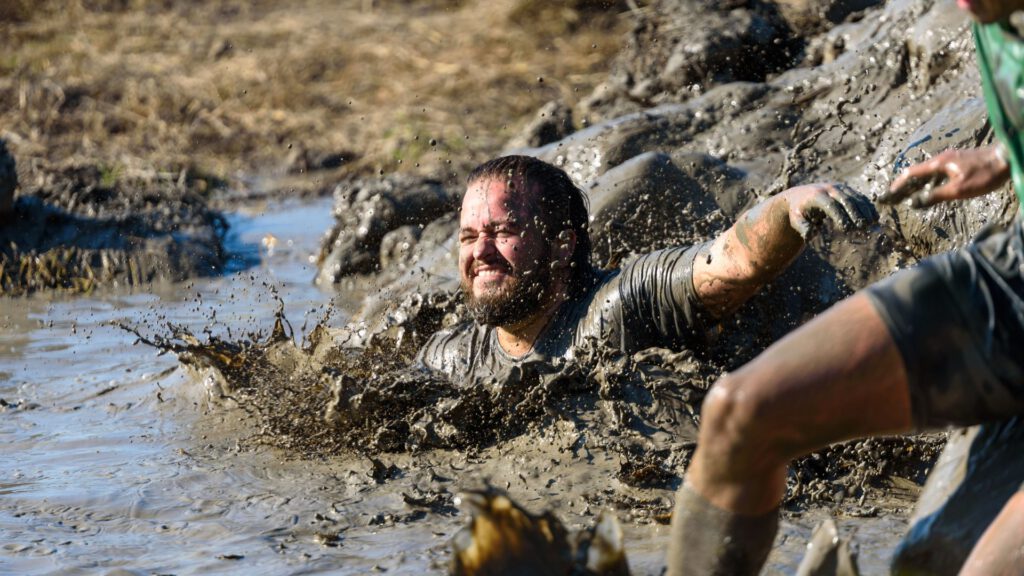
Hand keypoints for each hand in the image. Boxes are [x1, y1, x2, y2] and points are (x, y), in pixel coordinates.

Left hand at [781, 182, 878, 239]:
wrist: (800, 195)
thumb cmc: (798, 211)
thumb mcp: (796, 220)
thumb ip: (802, 227)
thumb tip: (810, 235)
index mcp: (816, 196)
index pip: (831, 205)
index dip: (839, 216)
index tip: (846, 229)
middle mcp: (829, 189)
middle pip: (846, 200)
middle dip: (855, 214)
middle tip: (863, 227)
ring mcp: (839, 187)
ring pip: (855, 197)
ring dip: (865, 210)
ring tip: (872, 224)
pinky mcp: (846, 189)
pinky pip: (859, 197)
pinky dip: (868, 206)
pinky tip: (874, 217)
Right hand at [882, 145, 1009, 207]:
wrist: (1007, 159)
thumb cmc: (983, 175)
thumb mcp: (958, 190)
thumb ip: (934, 196)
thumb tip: (913, 203)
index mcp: (938, 164)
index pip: (911, 173)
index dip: (898, 185)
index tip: (888, 195)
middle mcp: (942, 159)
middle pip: (917, 173)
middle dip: (903, 186)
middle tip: (893, 198)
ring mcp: (951, 160)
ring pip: (928, 174)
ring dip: (916, 185)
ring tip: (907, 197)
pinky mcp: (959, 163)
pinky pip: (938, 173)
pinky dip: (929, 183)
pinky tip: (930, 190)